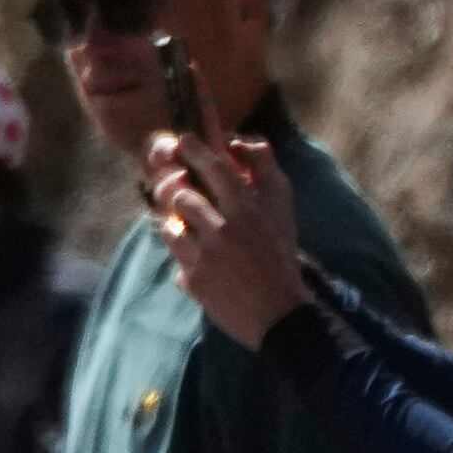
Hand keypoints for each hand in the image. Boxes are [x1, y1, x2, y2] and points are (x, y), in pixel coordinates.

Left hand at [144, 126, 311, 344]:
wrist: (278, 312)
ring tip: (198, 233)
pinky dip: (183, 253)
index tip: (183, 140)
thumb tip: (238, 144)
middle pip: (182, 195)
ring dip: (178, 225)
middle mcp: (224, 229)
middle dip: (181, 194)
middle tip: (187, 196)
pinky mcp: (191, 280)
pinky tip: (203, 260)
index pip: (215, 169)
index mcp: (247, 209)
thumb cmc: (280, 253)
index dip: (196, 150)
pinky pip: (173, 254)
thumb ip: (263, 169)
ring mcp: (204, 256)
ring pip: (170, 225)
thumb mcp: (282, 207)